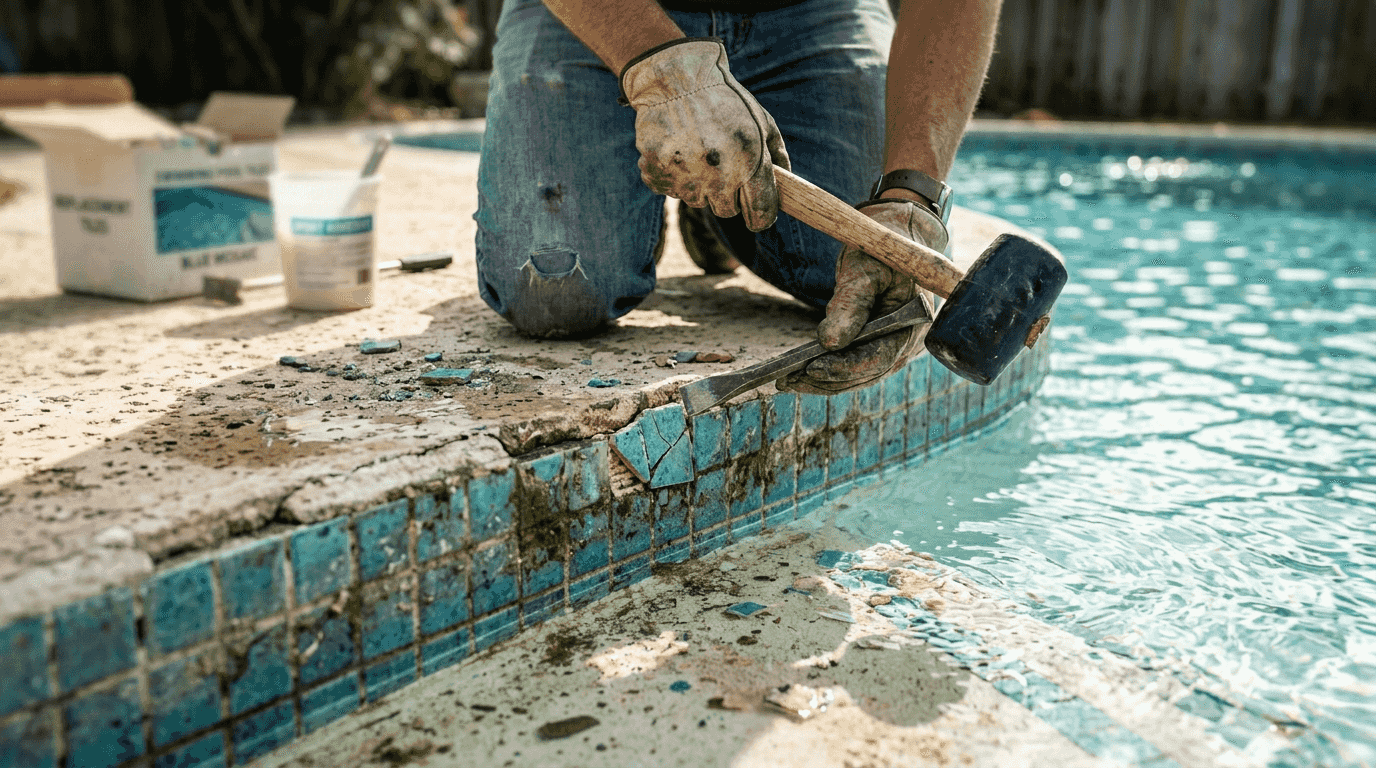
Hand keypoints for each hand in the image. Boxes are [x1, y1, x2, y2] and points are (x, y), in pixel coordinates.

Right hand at [620, 39, 789, 231]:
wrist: (675, 78)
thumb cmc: (724, 99)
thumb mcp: (762, 120)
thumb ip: (778, 155)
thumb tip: (787, 185)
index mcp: (750, 162)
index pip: (761, 215)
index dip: (761, 217)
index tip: (756, 213)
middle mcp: (718, 174)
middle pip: (726, 211)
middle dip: (727, 194)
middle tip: (720, 164)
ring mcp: (685, 176)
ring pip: (697, 200)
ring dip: (699, 183)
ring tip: (696, 149)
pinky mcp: (657, 173)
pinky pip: (670, 190)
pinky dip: (673, 176)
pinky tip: (676, 149)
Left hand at [778, 200, 948, 394]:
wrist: (890, 239)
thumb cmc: (880, 248)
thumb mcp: (866, 268)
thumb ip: (851, 304)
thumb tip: (827, 342)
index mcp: (911, 322)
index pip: (879, 357)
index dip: (845, 367)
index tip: (812, 368)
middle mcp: (904, 342)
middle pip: (865, 374)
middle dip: (826, 379)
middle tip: (788, 380)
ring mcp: (892, 349)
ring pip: (856, 377)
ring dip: (822, 382)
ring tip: (786, 381)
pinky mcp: (876, 348)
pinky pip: (852, 368)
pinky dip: (827, 372)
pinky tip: (798, 374)